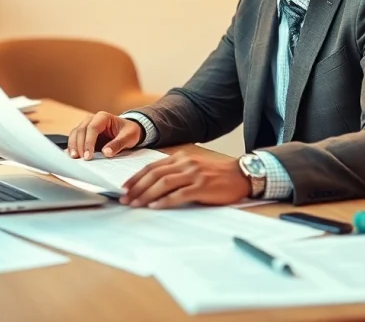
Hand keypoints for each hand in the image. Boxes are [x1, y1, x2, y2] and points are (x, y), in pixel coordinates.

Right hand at [67, 111, 141, 159]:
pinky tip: (73, 155)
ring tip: (75, 158)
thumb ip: (118, 144)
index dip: (89, 142)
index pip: (92, 128)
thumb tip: (106, 153)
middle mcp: (92, 119)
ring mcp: (86, 126)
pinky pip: (75, 139)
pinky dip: (73, 147)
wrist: (128, 130)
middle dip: (80, 145)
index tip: (89, 156)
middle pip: (81, 130)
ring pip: (75, 134)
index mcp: (103, 117)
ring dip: (73, 146)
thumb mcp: (129, 137)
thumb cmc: (129, 131)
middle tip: (82, 159)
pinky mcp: (84, 134)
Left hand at [121, 152, 250, 208]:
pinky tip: (155, 206)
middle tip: (125, 199)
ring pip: (164, 183)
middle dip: (137, 187)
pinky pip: (179, 194)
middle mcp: (185, 163)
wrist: (240, 175)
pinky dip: (165, 200)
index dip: (136, 177)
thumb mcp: (193, 168)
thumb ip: (176, 172)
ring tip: (135, 204)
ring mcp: (194, 174)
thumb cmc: (215, 175)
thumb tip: (152, 185)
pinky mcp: (202, 186)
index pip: (152, 167)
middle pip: (154, 175)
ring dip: (146, 194)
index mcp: (181, 157)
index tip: (124, 188)